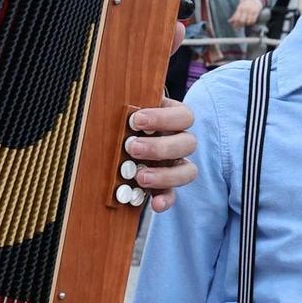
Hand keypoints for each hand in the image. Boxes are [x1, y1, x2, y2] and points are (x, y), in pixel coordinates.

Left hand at [125, 84, 196, 212]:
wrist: (114, 138)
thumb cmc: (121, 120)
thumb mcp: (124, 110)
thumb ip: (127, 108)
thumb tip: (119, 99)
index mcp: (173, 119)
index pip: (184, 116)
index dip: (163, 118)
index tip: (136, 120)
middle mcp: (179, 141)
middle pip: (188, 144)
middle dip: (159, 147)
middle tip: (131, 147)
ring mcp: (175, 165)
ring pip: (187, 171)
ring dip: (164, 175)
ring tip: (139, 177)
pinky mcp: (165, 186)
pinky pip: (172, 195)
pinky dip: (165, 200)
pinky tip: (154, 204)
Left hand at [229, 0, 263, 29]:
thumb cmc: (245, 4)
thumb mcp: (239, 8)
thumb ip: (235, 15)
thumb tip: (229, 21)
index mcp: (240, 8)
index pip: (236, 18)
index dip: (235, 24)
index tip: (235, 27)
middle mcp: (245, 9)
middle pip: (242, 21)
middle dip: (240, 25)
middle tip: (240, 27)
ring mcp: (251, 11)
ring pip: (248, 21)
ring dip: (246, 24)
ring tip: (245, 23)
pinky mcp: (256, 12)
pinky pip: (253, 20)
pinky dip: (251, 23)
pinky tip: (249, 22)